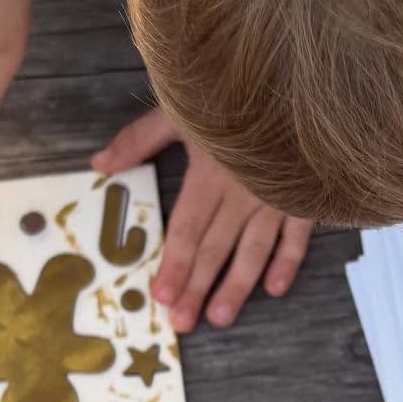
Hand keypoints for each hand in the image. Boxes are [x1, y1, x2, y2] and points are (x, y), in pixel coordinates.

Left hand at [93, 111, 312, 332]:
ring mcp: (275, 197)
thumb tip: (99, 164)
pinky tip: (275, 288)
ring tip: (220, 317)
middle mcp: (241, 192)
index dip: (175, 264)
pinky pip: (297, 234)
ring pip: (254, 250)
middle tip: (183, 323)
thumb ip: (140, 139)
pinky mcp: (303, 194)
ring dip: (237, 285)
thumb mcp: (179, 108)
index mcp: (209, 173)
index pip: (187, 229)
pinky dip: (288, 261)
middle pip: (216, 248)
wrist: (292, 79)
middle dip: (197, 287)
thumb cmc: (231, 90)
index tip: (162, 296)